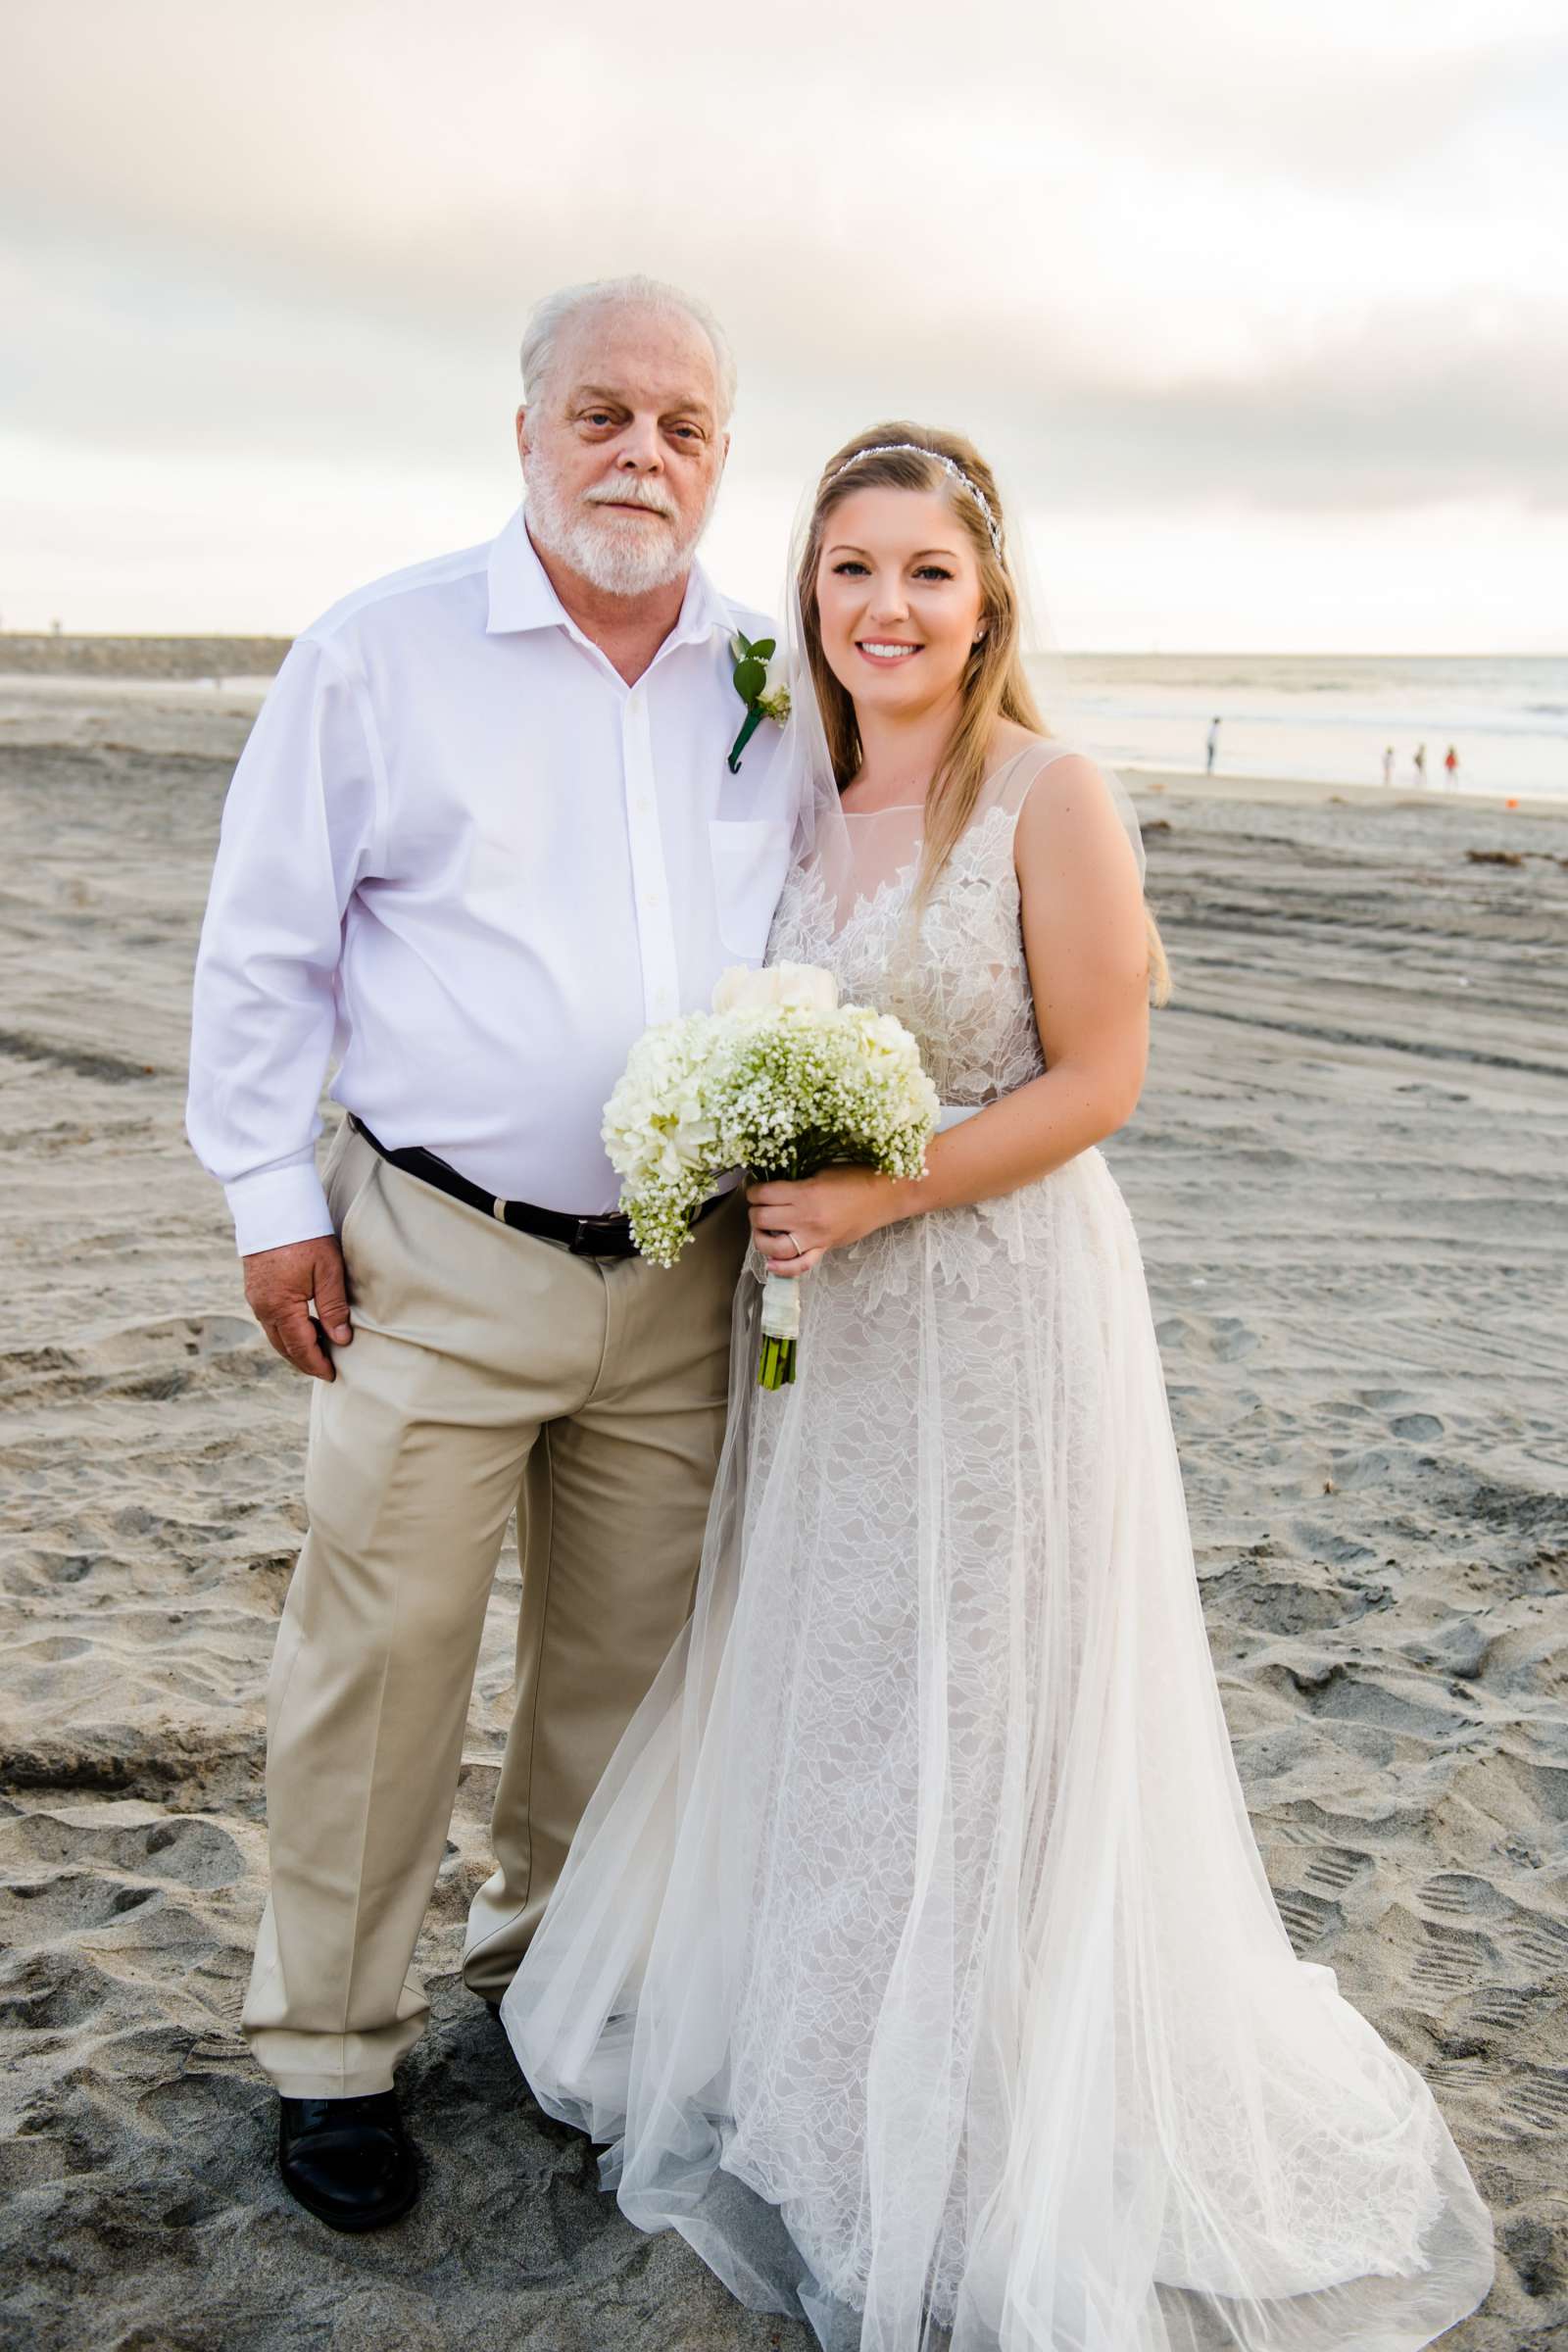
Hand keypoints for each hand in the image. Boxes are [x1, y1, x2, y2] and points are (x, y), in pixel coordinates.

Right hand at [243, 1234, 352, 1380]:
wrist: (273, 1206)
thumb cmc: (304, 1236)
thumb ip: (333, 1308)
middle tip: (325, 1369)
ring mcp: (255, 1298)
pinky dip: (287, 1330)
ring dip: (295, 1346)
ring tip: (319, 1351)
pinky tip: (305, 1326)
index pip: (300, 1347)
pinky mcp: (255, 1288)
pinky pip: (270, 1319)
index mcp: (280, 1307)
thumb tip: (340, 1340)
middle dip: (304, 1361)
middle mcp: (262, 1307)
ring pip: (275, 1334)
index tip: (332, 1375)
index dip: (316, 1364)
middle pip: (284, 1346)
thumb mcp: (327, 1271)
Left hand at [746, 1167, 899, 1277]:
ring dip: (760, 1238)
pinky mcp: (825, 1248)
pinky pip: (800, 1265)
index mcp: (805, 1193)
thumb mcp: (823, 1170)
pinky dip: (782, 1268)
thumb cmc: (857, 1177)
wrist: (887, 1195)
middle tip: (758, 1205)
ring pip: (773, 1246)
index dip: (753, 1190)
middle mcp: (806, 1218)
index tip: (755, 1188)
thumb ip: (797, 1181)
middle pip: (762, 1219)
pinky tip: (770, 1263)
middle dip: (754, 1211)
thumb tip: (773, 1187)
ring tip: (762, 1229)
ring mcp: (815, 1237)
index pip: (764, 1194)